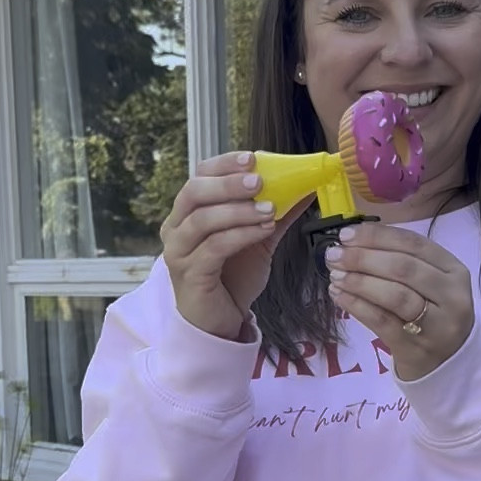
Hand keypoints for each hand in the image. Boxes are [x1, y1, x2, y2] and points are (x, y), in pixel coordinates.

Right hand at [161, 154, 313, 340]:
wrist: (221, 322)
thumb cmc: (233, 278)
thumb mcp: (257, 240)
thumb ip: (275, 213)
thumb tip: (304, 186)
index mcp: (188, 212)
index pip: (199, 175)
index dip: (224, 164)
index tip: (252, 158)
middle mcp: (175, 228)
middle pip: (193, 192)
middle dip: (228, 183)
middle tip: (259, 181)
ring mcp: (179, 252)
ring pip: (202, 219)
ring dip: (238, 210)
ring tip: (270, 209)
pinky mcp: (190, 274)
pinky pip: (213, 247)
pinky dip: (240, 235)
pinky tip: (263, 230)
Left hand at [325, 223, 474, 379]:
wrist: (447, 364)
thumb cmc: (432, 314)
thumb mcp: (430, 284)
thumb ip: (401, 260)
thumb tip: (354, 241)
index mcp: (454, 270)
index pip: (414, 244)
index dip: (377, 236)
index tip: (347, 235)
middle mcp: (451, 295)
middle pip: (404, 268)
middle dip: (363, 258)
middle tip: (334, 256)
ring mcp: (437, 324)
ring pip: (395, 295)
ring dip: (359, 282)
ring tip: (335, 276)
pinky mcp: (416, 347)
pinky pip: (382, 321)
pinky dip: (357, 306)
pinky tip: (339, 296)